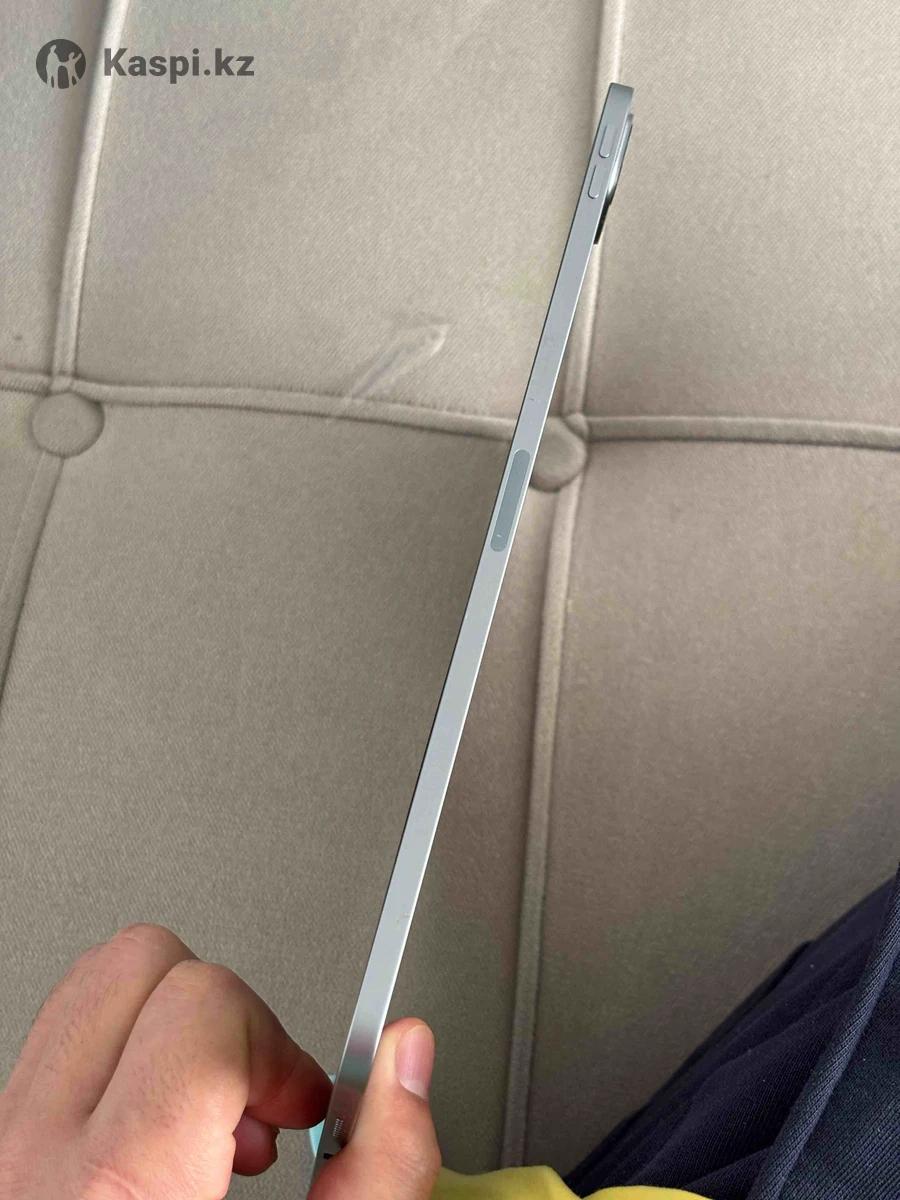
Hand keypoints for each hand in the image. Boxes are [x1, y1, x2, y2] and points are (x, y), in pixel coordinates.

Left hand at [0, 924, 439, 1198]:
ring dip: (170, 1037)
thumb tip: (408, 1061)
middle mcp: (29, 1156)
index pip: (206, 1005)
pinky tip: (156, 1150)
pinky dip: (118, 1073)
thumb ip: (379, 1179)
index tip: (312, 1094)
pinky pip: (52, 1053)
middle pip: (138, 962)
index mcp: (116, 1184)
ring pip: (87, 994)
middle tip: (260, 1102)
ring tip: (211, 1129)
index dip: (279, 1043)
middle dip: (225, 1014)